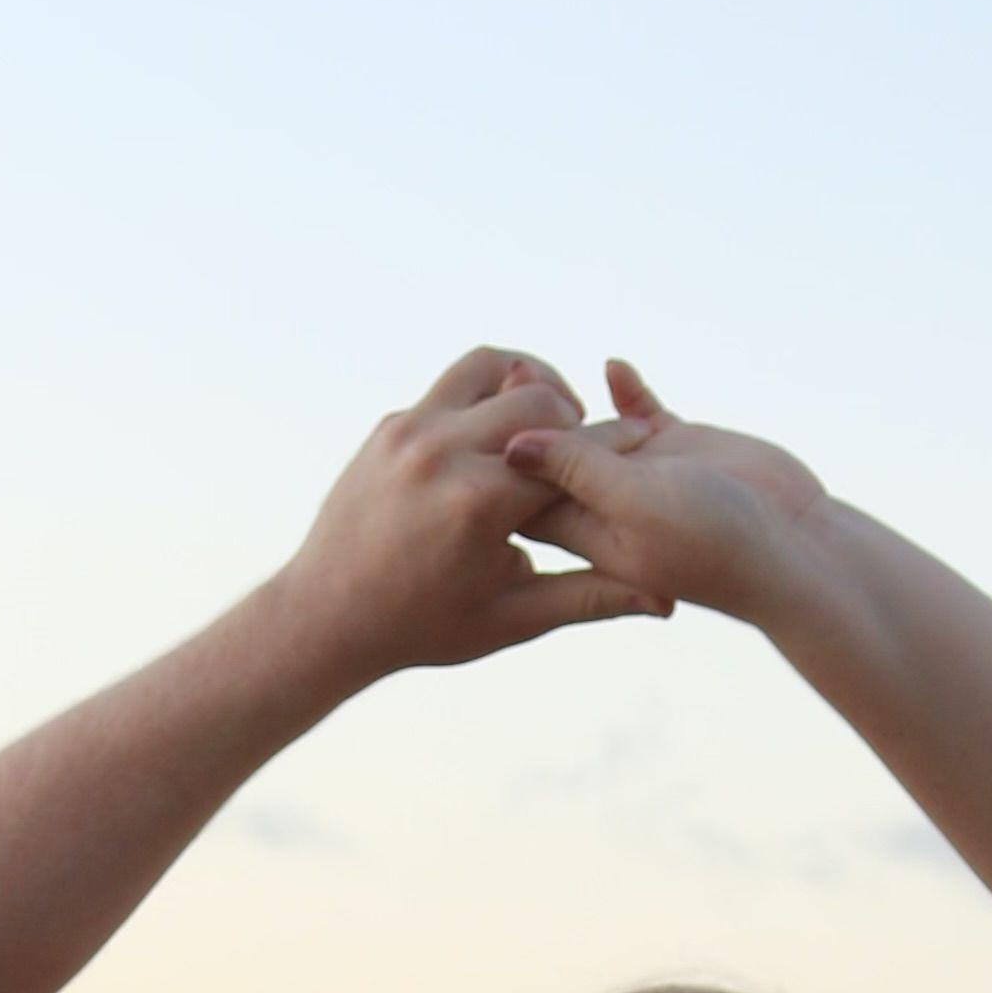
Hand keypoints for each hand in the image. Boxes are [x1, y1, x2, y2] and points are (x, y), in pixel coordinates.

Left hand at [261, 346, 670, 683]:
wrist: (326, 617)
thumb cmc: (423, 627)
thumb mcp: (512, 618)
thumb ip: (589, 597)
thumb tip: (665, 601)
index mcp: (479, 504)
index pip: (571, 455)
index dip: (617, 448)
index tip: (644, 444)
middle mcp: (442, 454)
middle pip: (539, 396)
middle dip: (574, 415)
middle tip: (587, 445)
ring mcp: (409, 431)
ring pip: (490, 365)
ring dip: (528, 381)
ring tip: (546, 419)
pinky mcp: (390, 425)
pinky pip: (451, 386)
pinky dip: (485, 396)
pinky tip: (500, 434)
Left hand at [503, 361, 853, 636]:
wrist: (795, 553)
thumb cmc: (715, 546)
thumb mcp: (635, 510)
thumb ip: (577, 476)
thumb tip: (514, 446)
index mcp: (583, 529)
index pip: (520, 489)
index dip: (503, 452)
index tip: (484, 416)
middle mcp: (604, 500)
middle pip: (545, 453)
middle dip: (526, 415)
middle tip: (517, 374)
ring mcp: (640, 471)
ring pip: (585, 429)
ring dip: (563, 400)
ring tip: (538, 371)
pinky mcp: (678, 446)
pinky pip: (639, 409)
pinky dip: (626, 389)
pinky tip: (615, 368)